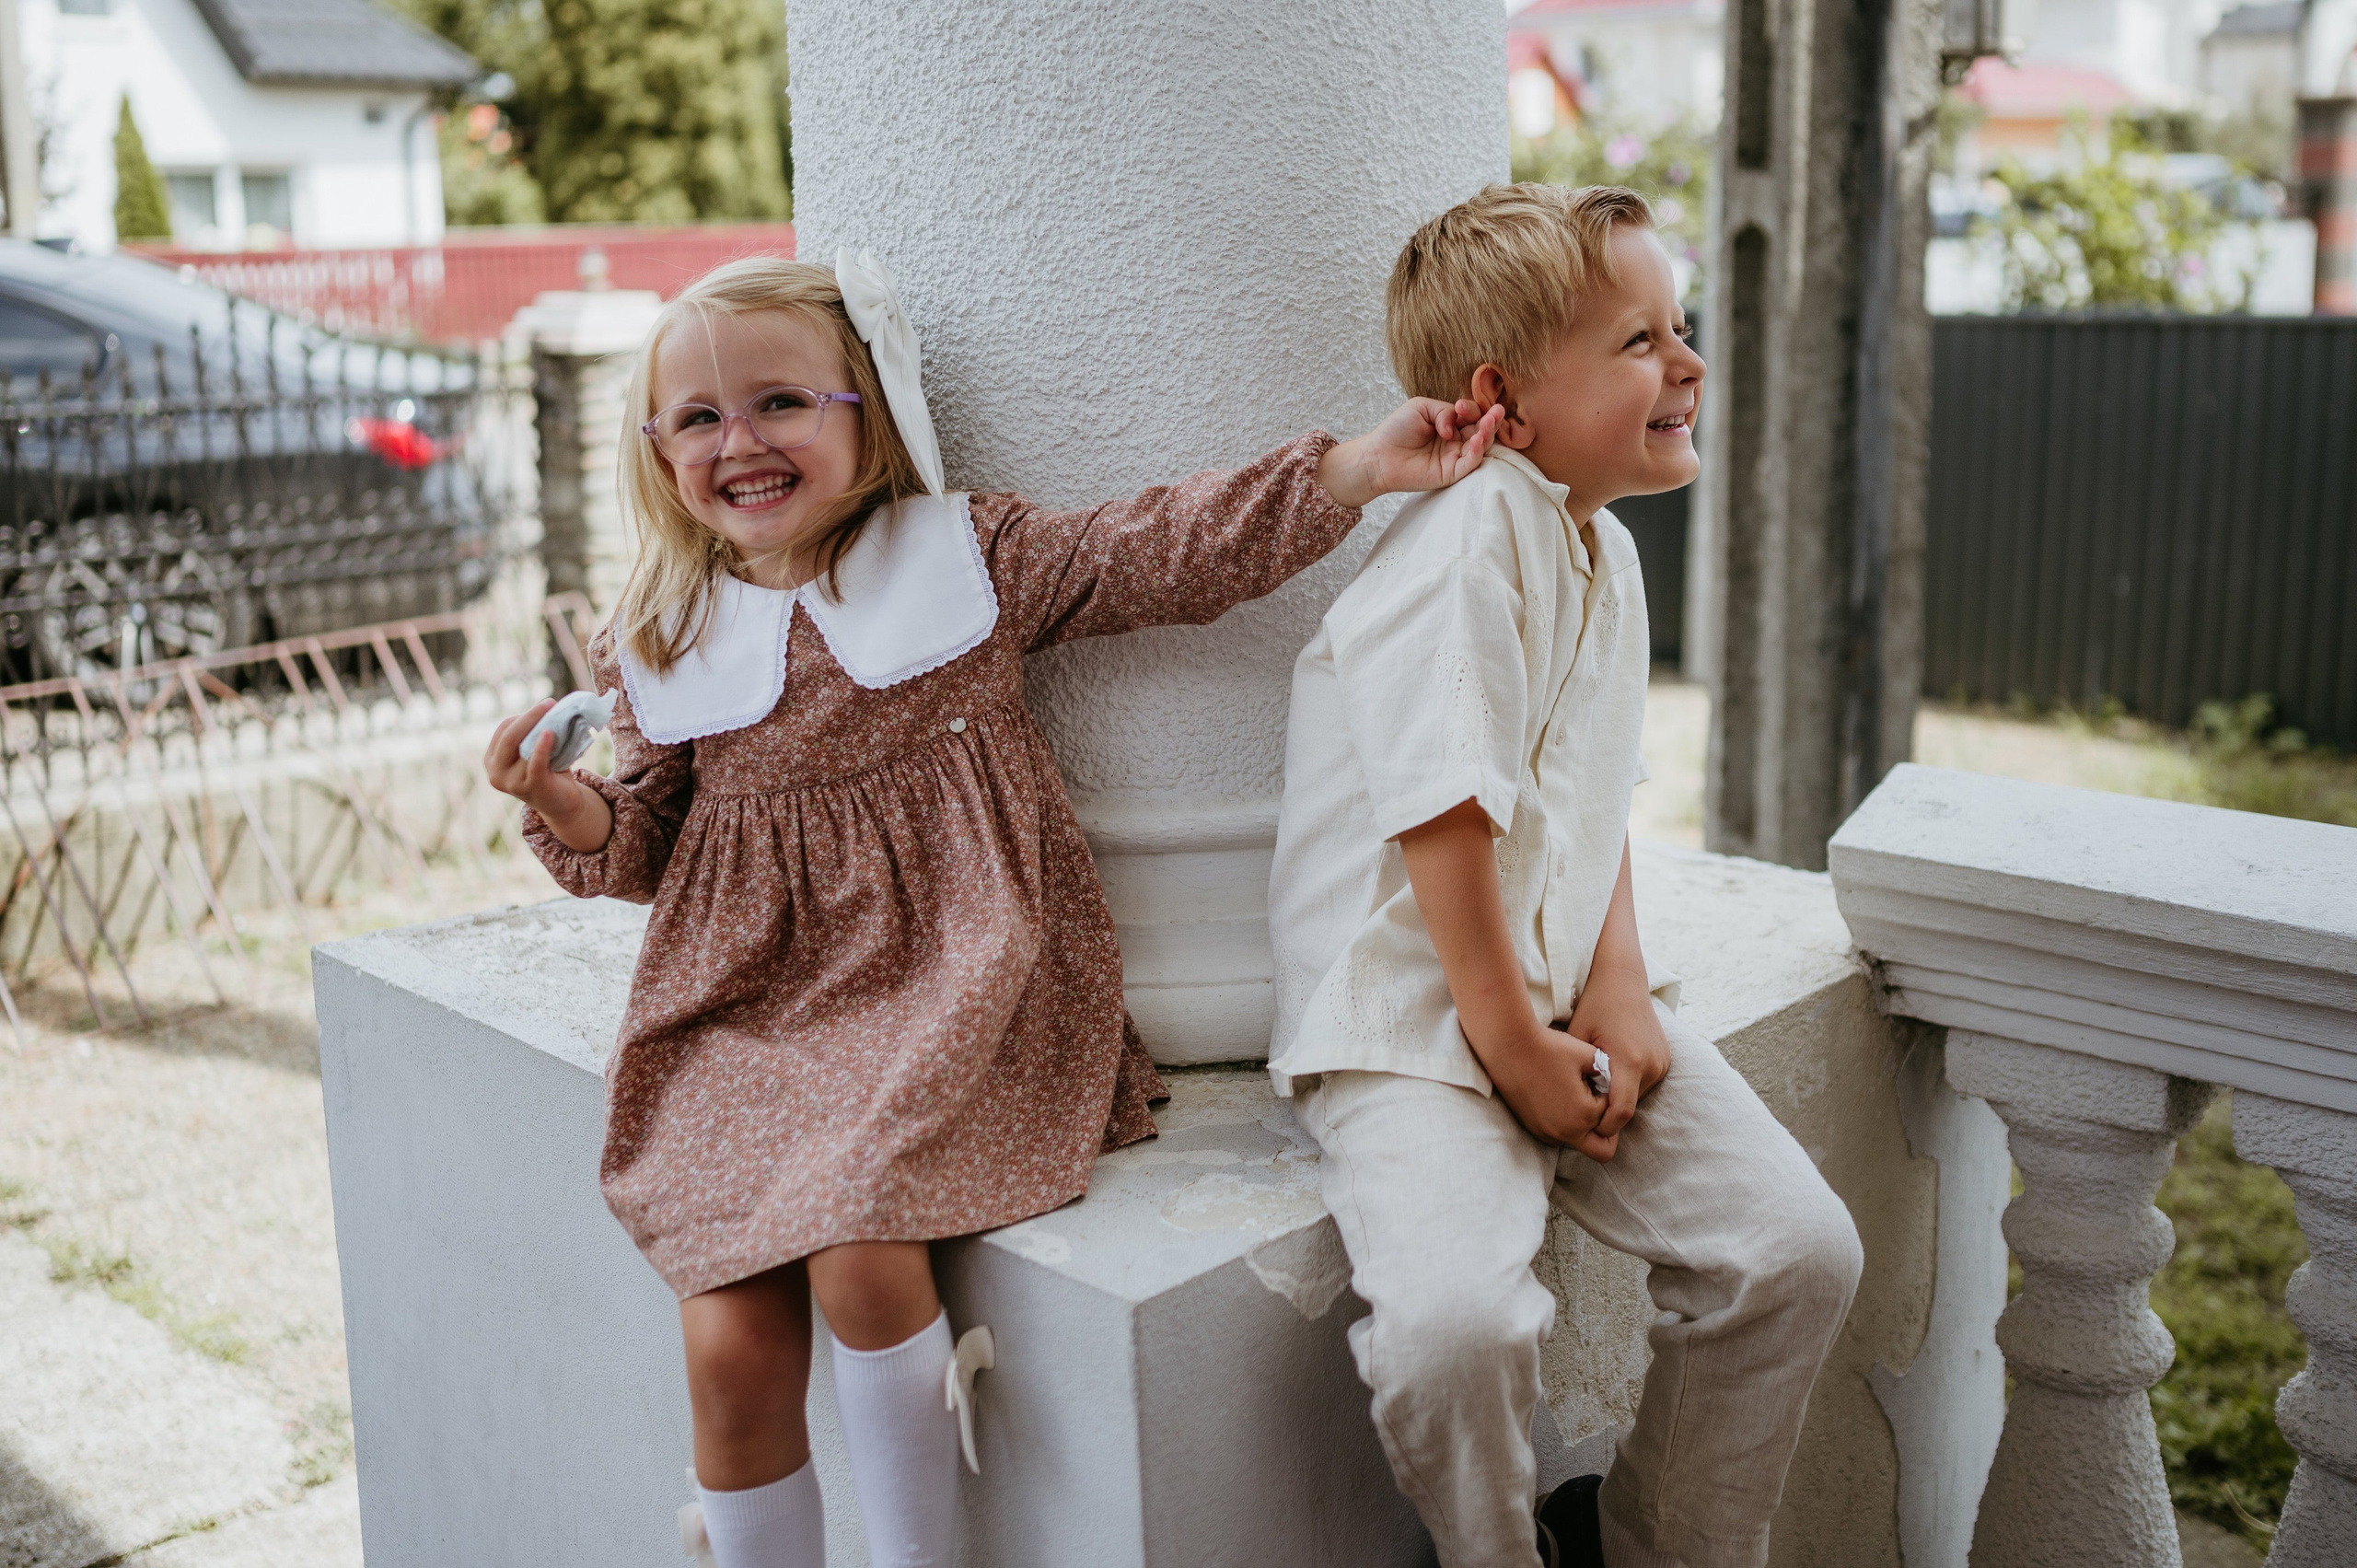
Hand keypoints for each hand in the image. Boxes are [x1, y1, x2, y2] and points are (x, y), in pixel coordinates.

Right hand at [485, 700, 614, 853]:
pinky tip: (549, 733)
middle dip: (530, 716)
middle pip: (509, 736)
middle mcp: (495, 772)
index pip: (504, 729)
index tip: (545, 707)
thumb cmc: (549, 771)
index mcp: (492, 760)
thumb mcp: (534, 751)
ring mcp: (511, 783)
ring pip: (523, 748)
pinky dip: (542, 747)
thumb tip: (549, 707)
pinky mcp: (530, 787)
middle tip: (550, 703)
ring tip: (559, 719)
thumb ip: (533, 734)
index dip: (523, 716)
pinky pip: (534, 763)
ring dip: (542, 730)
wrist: (562, 803)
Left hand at [1317, 398, 1505, 508]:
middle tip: (1497, 411)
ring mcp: (1454, 457)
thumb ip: (1444, 411)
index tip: (1460, 406)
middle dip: (1491, 419)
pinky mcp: (1451, 473)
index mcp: (1450, 424)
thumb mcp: (1421, 408)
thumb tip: (1454, 428)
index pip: (1471, 415)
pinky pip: (1470, 464)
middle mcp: (1456, 440)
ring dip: (1488, 433)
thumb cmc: (1396, 430)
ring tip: (1489, 423)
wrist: (1378, 456)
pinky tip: (1477, 440)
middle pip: (1481, 429)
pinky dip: (1477, 452)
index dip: (1471, 409)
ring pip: (1481, 446)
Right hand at [1485, 1021, 1621, 1161]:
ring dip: (1584, 1126)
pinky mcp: (1533, 1129)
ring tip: (1575, 1095)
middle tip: (1598, 1101)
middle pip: (1603, 1149)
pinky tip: (1559, 1097)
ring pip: (1580, 1143)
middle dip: (1606, 1128)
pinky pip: (1560, 1137)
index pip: (1613, 1116)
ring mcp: (1547, 1133)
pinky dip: (1566, 1124)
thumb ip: (1611, 1073)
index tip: (1596, 1079)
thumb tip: (1617, 1084)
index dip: (1610, 1096)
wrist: (1509, 1047)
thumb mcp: (1589, 1055)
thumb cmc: (1550, 1047)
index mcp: (1583, 1114)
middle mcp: (1565, 1132)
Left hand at [1560, 959, 1670, 1150]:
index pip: (1621, 1112)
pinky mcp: (1665, 1059)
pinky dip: (1627, 1084)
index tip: (1586, 1129)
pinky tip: (1609, 1072)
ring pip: (1636, 1096)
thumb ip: (1576, 1074)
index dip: (1604, 1126)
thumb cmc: (1594, 1006)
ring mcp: (1662, 1062)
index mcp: (1629, 1061)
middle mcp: (1651, 1064)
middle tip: (1583, 1107)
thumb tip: (1567, 1106)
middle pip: (1629, 1106)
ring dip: (1618, 1097)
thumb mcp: (1577, 1038)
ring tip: (1594, 1085)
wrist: (1623, 980)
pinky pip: (1644, 1083)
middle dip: (1607, 1111)